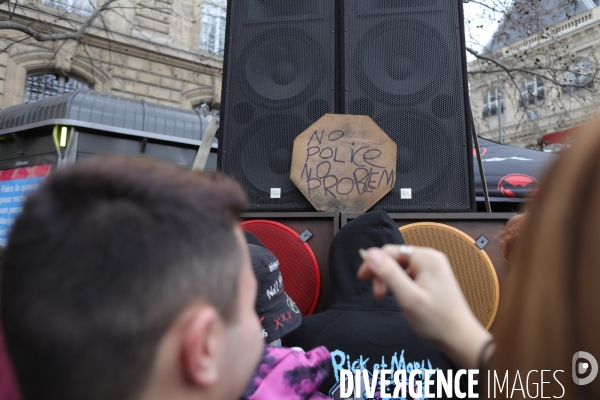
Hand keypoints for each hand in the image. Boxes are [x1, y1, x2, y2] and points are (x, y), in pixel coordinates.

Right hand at [357, 245, 492, 368]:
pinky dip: (400, 283)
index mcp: (426, 258)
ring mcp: (434, 267)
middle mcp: (431, 257)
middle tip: (378, 295)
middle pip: (395, 257)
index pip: (390, 250)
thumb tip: (369, 253)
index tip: (363, 280)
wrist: (461, 339)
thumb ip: (388, 273)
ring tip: (387, 298)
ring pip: (401, 266)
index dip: (373, 263)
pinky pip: (410, 273)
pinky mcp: (434, 277)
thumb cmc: (436, 321)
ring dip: (390, 279)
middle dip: (382, 273)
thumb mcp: (408, 297)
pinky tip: (400, 296)